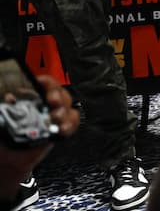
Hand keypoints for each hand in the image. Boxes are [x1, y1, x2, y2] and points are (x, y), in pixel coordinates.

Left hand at [0, 75, 78, 200]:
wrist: (10, 157)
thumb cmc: (6, 134)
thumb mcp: (4, 117)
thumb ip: (7, 107)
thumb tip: (9, 97)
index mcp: (34, 97)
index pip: (45, 84)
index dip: (46, 82)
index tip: (42, 82)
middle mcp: (48, 104)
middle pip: (60, 94)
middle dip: (58, 96)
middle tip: (52, 101)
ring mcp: (57, 116)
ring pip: (69, 107)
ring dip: (64, 111)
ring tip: (56, 118)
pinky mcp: (62, 129)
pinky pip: (73, 123)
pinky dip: (70, 125)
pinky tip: (62, 129)